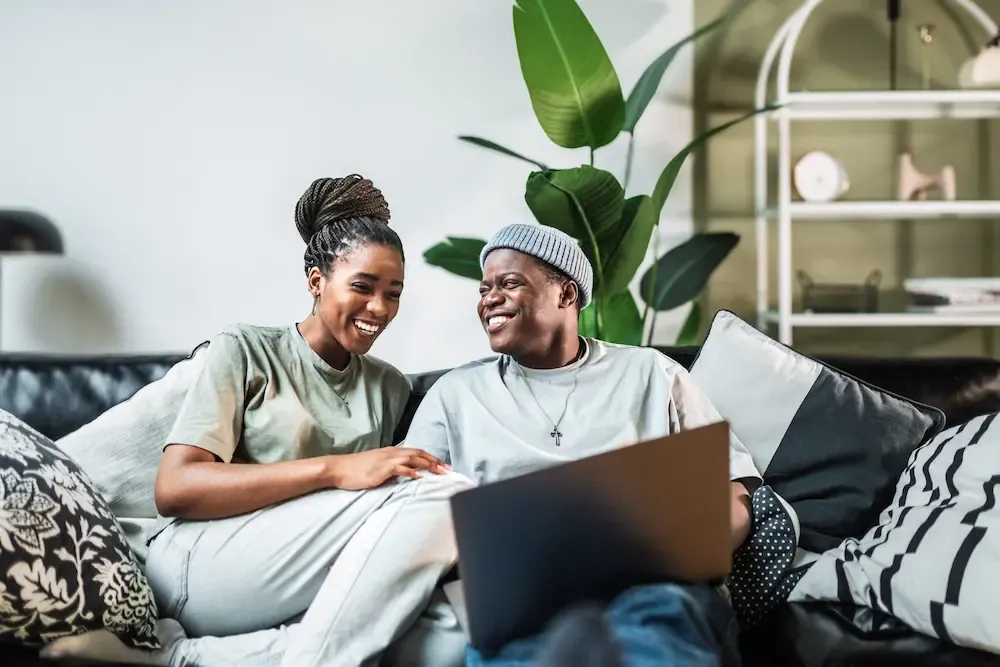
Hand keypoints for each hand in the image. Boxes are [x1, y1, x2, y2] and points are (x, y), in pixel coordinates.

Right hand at [328, 448, 449, 490]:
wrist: (338, 469)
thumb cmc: (356, 469)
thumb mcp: (377, 467)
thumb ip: (391, 469)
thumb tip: (403, 474)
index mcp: (391, 452)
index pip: (416, 452)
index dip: (431, 458)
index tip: (443, 466)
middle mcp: (391, 453)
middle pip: (419, 453)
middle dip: (435, 461)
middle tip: (448, 469)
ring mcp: (386, 460)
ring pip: (413, 458)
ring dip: (428, 465)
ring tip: (440, 472)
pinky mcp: (381, 468)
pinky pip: (400, 468)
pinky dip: (411, 471)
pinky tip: (419, 477)